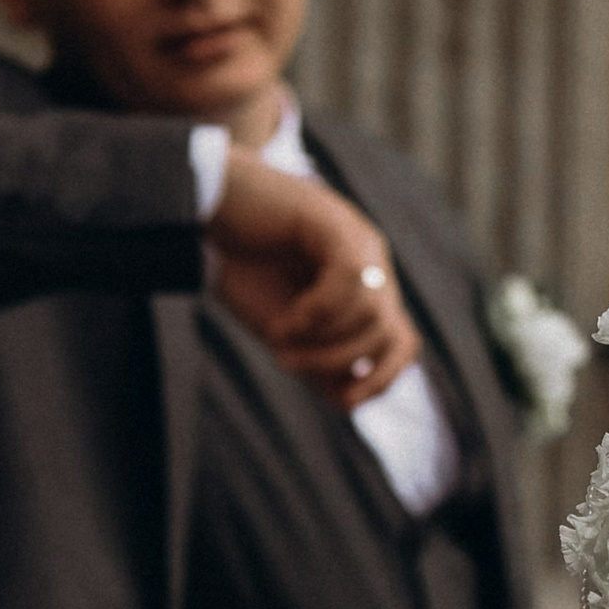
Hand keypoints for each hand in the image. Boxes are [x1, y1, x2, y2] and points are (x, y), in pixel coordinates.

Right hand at [207, 153, 419, 400]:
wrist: (206, 208)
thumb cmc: (242, 265)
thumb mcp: (283, 327)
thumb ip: (317, 357)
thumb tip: (350, 399)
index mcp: (364, 288)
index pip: (402, 342)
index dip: (383, 379)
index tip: (342, 400)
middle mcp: (370, 262)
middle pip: (386, 334)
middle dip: (336, 363)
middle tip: (284, 362)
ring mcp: (356, 239)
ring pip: (370, 312)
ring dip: (320, 343)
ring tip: (277, 339)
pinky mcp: (333, 220)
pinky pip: (347, 278)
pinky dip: (314, 312)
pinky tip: (282, 321)